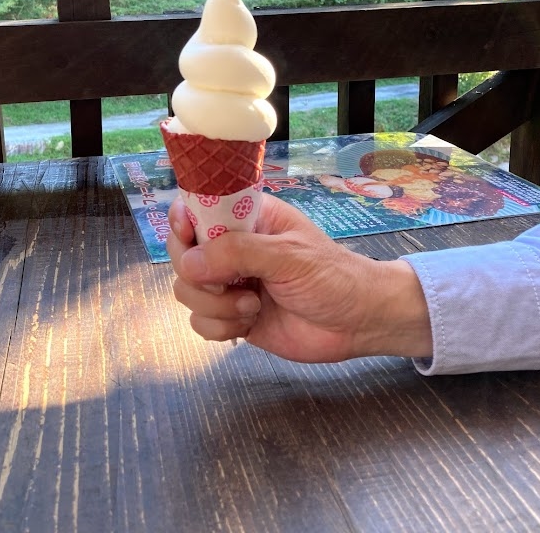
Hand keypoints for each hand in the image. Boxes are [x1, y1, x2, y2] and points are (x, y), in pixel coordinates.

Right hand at [167, 193, 432, 363]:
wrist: (357, 323)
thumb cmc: (331, 276)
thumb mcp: (287, 256)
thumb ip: (236, 254)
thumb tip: (187, 264)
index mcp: (246, 218)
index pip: (196, 209)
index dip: (182, 223)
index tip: (187, 238)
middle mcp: (231, 249)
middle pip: (182, 255)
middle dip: (200, 276)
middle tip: (230, 284)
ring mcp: (229, 284)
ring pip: (187, 292)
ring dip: (216, 306)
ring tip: (253, 306)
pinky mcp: (231, 317)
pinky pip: (200, 323)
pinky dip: (221, 328)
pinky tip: (250, 324)